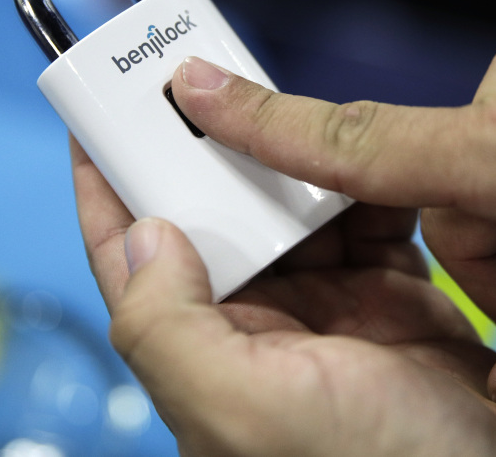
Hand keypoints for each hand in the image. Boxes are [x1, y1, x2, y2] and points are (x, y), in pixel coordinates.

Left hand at [70, 136, 495, 455]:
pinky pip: (373, 220)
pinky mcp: (399, 302)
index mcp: (209, 354)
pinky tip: (374, 161)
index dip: (108, 188)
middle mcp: (262, 331)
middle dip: (216, 152)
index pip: (135, 260)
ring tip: (301, 113)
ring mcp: (332, 313)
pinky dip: (373, 187)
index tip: (97, 116)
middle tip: (217, 84)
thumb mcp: (246, 410)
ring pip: (297, 210)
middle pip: (221, 217)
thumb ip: (171, 327)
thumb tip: (143, 234)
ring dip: (297, 163)